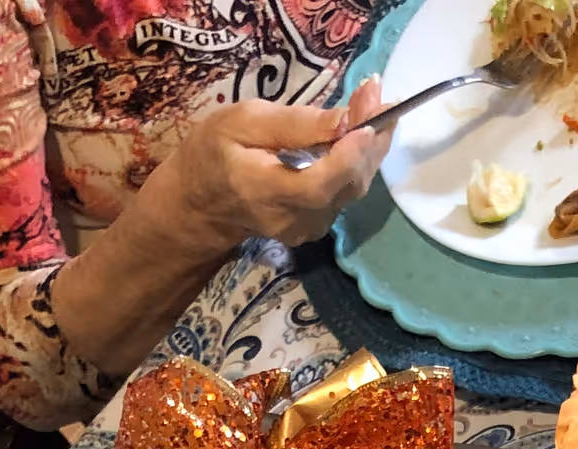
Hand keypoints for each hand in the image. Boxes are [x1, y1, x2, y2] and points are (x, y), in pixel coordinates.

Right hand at [173, 81, 386, 249]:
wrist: (201, 203)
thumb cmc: (214, 153)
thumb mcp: (242, 122)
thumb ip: (293, 125)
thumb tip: (342, 120)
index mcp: (266, 192)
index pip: (319, 183)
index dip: (350, 155)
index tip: (371, 118)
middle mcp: (294, 218)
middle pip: (347, 185)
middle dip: (370, 137)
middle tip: (376, 92)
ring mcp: (308, 227)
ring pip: (353, 188)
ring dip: (369, 145)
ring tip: (372, 102)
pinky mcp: (317, 225)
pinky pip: (347, 191)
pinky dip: (358, 159)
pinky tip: (360, 129)